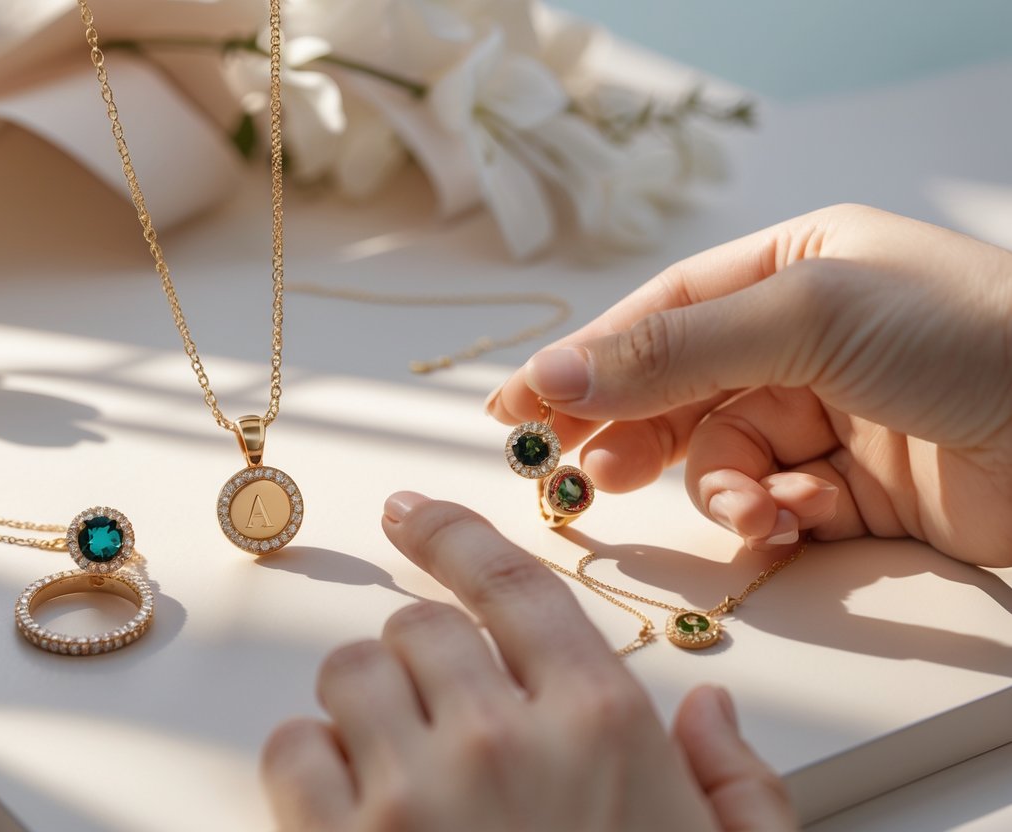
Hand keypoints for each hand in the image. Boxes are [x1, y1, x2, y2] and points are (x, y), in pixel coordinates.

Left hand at [261, 493, 796, 831]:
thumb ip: (741, 790)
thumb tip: (708, 712)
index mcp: (602, 725)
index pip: (511, 581)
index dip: (452, 532)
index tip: (410, 511)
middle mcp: (504, 738)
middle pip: (420, 624)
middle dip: (423, 658)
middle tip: (440, 713)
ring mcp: (415, 793)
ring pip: (350, 671)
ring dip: (365, 705)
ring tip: (400, 767)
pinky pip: (291, 745)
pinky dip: (309, 762)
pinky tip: (352, 808)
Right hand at [488, 204, 1011, 565]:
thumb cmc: (965, 336)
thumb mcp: (803, 316)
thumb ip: (672, 350)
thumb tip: (553, 371)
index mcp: (789, 270)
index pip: (658, 316)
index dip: (584, 362)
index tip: (515, 410)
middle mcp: (801, 340)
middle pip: (677, 391)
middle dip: (633, 434)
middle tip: (583, 474)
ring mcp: (827, 417)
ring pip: (720, 459)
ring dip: (720, 491)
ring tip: (745, 510)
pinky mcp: (854, 489)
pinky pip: (773, 506)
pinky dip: (772, 521)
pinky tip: (795, 520)